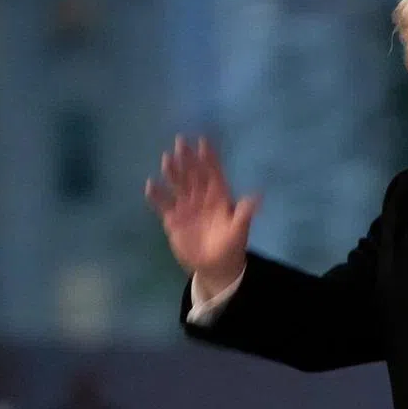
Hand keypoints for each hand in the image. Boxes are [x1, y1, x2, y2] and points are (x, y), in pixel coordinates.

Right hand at [144, 136, 258, 294]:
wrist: (215, 266)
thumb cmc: (231, 246)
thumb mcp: (239, 231)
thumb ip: (244, 214)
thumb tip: (257, 197)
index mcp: (219, 198)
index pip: (213, 173)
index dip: (209, 158)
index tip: (203, 141)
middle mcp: (201, 198)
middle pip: (193, 174)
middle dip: (188, 159)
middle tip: (181, 142)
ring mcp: (186, 207)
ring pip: (178, 185)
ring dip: (172, 172)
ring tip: (167, 158)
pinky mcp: (173, 219)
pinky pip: (163, 205)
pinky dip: (157, 196)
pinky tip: (150, 185)